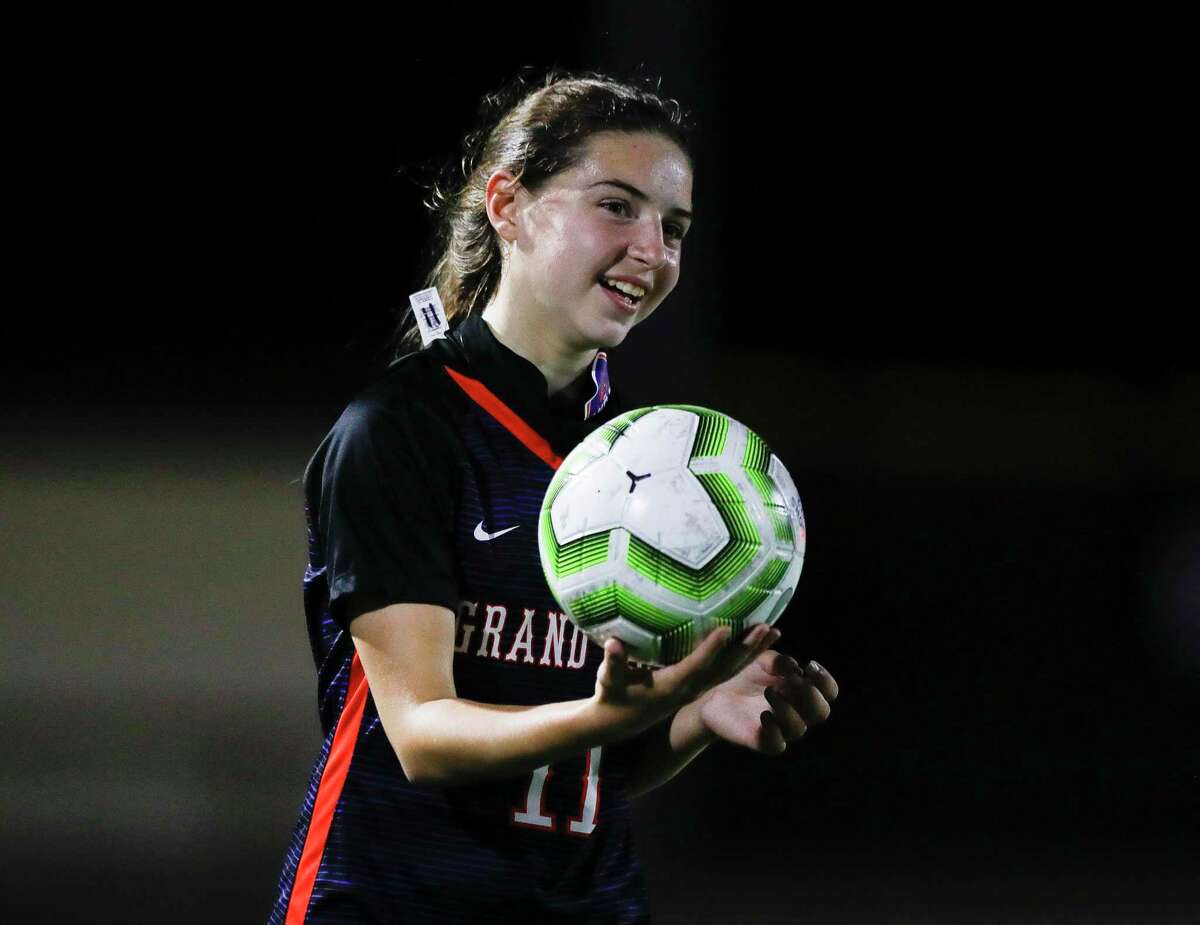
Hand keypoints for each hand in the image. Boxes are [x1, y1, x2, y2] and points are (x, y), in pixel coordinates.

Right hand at [590, 624, 780, 740]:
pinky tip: (758, 642)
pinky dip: (744, 657)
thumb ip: (613, 662)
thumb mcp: (608, 680)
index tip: (727, 630)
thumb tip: (612, 644)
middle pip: (724, 669)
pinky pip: (727, 671)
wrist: (618, 722)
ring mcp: (697, 689)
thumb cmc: (612, 695)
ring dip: (753, 653)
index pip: (695, 667)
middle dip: (747, 650)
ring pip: (731, 671)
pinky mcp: (698, 686)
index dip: (710, 650)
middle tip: (767, 628)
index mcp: (672, 686)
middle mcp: (690, 689)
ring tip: (774, 632)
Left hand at [697, 644, 837, 753]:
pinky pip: (776, 744)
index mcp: (802, 691)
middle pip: (821, 712)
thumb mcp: (761, 660)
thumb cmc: (745, 673)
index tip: (810, 666)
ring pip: (798, 728)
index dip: (825, 681)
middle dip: (811, 695)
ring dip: (787, 707)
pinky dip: (774, 730)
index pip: (828, 692)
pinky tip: (764, 714)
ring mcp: (781, 729)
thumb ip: (778, 661)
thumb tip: (794, 669)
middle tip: (792, 680)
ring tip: (769, 691)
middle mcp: (797, 712)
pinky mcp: (762, 741)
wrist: (715, 691)